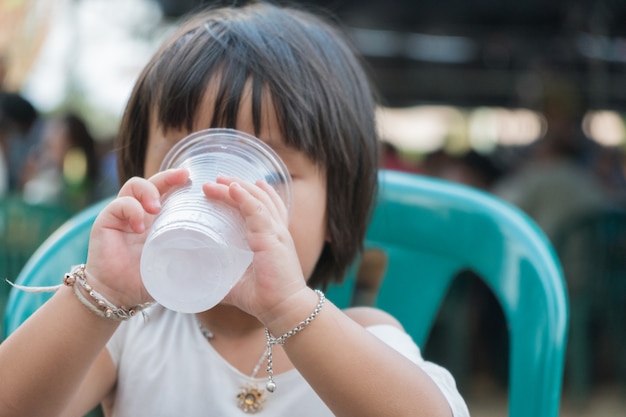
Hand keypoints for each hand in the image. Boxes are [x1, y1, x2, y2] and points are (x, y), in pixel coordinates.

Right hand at [84, 169, 188, 306]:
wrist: (119, 294)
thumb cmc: (148, 278)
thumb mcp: (174, 261)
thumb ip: (191, 253)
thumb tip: (222, 256)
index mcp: (158, 219)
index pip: (169, 191)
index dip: (180, 182)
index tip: (195, 179)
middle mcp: (141, 212)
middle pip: (154, 182)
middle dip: (168, 176)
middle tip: (182, 177)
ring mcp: (123, 215)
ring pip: (134, 186)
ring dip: (148, 192)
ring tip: (156, 209)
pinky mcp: (106, 221)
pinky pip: (119, 204)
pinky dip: (131, 210)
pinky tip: (139, 227)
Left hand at [202, 177, 307, 319]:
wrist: (284, 309)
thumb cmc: (265, 297)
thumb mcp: (237, 282)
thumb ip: (221, 277)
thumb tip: (198, 280)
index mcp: (270, 238)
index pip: (262, 207)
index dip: (248, 195)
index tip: (230, 186)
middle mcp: (276, 231)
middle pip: (259, 198)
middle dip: (238, 186)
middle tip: (216, 179)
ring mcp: (276, 232)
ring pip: (257, 200)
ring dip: (237, 187)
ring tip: (218, 180)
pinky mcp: (272, 238)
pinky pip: (258, 211)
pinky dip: (245, 198)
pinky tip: (232, 188)